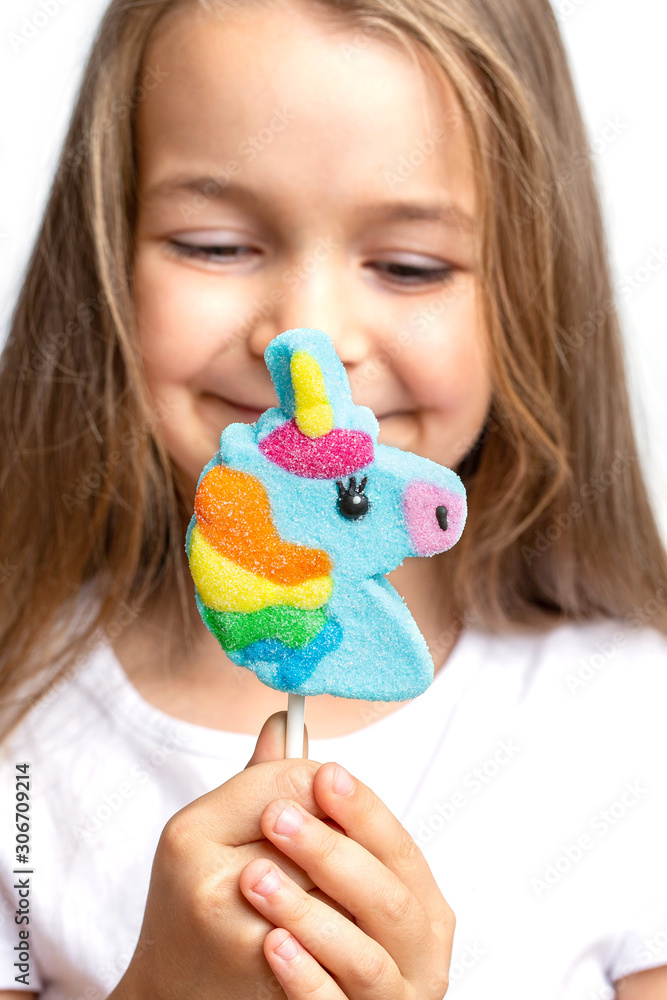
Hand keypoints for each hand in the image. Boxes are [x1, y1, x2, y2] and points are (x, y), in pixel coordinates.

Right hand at [109, 712, 341, 999]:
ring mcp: (246, 940)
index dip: (326, 783)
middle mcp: (213, 885)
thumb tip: (286, 717)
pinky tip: (352, 930)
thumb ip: (260, 777)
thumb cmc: (198, 902)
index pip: (293, 780)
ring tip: (353, 889)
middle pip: (323, 833)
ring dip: (359, 886)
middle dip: (345, 838)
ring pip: (342, 886)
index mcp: (192, 833)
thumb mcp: (213, 831)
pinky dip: (358, 931)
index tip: (331, 792)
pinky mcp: (278, 983)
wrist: (173, 997)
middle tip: (349, 843)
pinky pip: (346, 939)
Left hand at [239, 761, 454, 998]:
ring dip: (310, 915)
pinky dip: (307, 979)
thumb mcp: (309, 865)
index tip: (322, 774)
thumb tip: (280, 723)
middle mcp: (420, 952)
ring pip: (366, 959)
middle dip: (332, 854)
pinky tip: (271, 946)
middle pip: (388, 898)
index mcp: (418, 900)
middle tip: (276, 819)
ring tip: (255, 879)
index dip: (364, 810)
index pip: (398, 848)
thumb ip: (295, 799)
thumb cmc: (303, 928)